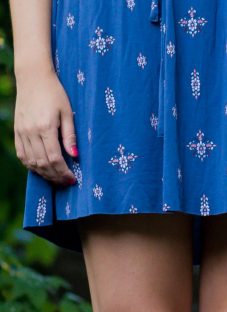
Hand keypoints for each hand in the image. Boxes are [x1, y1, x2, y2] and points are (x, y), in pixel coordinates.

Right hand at [14, 68, 77, 184]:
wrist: (33, 78)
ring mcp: (21, 131)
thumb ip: (70, 136)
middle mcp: (30, 131)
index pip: (54, 158)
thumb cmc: (55, 94)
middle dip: (55, 176)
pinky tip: (41, 169)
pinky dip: (31, 165)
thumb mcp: (67, 113)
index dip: (63, 172)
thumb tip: (75, 156)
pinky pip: (21, 153)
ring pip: (30, 161)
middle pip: (42, 163)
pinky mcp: (16, 130)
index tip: (73, 179)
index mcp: (45, 127)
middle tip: (66, 182)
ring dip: (44, 173)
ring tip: (56, 178)